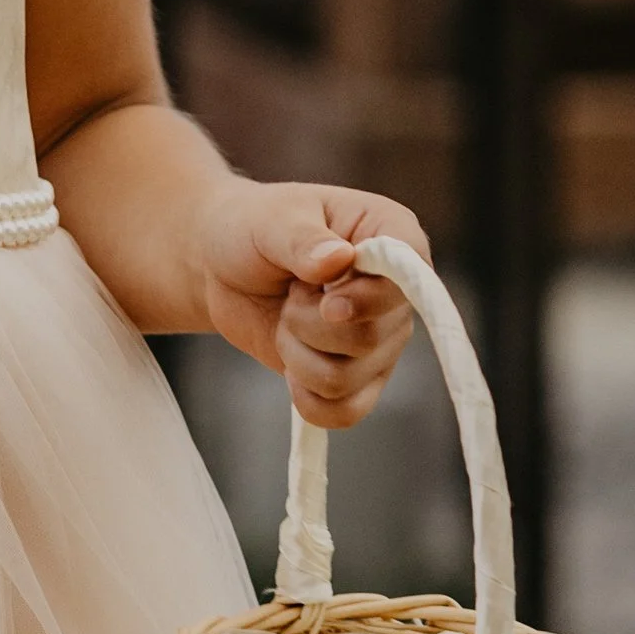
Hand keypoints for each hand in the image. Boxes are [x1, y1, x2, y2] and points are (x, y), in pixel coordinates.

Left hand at [196, 182, 424, 428]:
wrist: (223, 266)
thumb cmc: (254, 228)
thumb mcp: (270, 221)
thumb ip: (304, 241)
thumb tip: (339, 260)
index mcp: (392, 234)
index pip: (411, 277)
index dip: (369, 299)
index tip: (327, 302)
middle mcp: (396, 293)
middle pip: (369, 338)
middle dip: (307, 324)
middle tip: (290, 293)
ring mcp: (382, 339)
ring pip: (347, 379)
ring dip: (297, 355)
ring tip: (288, 319)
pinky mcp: (359, 376)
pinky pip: (346, 411)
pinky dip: (307, 396)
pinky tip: (291, 366)